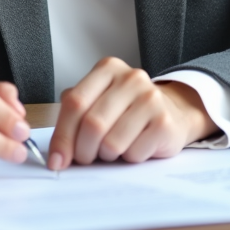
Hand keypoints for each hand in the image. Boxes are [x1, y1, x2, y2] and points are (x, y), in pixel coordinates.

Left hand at [48, 57, 218, 170]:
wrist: (172, 112)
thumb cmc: (127, 110)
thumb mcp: (98, 101)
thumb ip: (73, 117)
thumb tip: (56, 155)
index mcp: (108, 69)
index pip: (75, 103)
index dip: (62, 135)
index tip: (56, 159)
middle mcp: (131, 78)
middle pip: (92, 124)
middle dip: (83, 151)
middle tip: (86, 158)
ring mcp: (151, 98)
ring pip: (111, 143)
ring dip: (107, 155)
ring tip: (113, 148)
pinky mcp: (165, 122)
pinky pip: (133, 153)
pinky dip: (128, 158)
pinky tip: (135, 146)